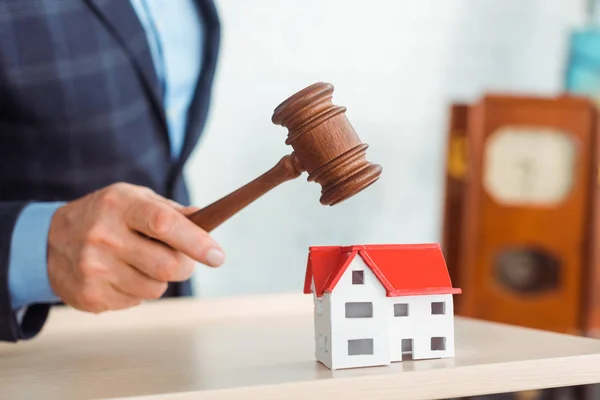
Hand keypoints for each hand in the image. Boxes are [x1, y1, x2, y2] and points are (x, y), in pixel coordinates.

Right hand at [47, 182, 224, 312]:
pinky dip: (138, 290)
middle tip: (184, 260)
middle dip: (185, 266)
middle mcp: (104, 236)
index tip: (218, 256)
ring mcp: (94, 269)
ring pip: (155, 289)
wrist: (49, 241)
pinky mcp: (89, 295)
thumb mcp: (133, 199)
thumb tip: (205, 220)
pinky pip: (135, 301)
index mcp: (120, 205)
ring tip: (142, 263)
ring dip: (160, 279)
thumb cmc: (106, 215)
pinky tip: (122, 274)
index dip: (196, 242)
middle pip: (166, 266)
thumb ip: (169, 210)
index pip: (164, 224)